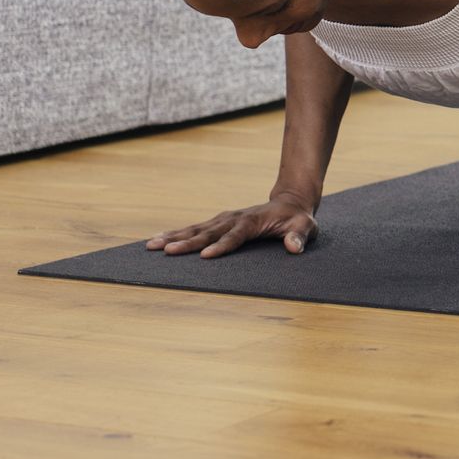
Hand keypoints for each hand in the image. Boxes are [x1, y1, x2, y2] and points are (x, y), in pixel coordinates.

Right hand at [145, 195, 317, 258]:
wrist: (290, 202)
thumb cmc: (298, 218)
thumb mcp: (306, 226)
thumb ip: (300, 236)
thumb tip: (293, 248)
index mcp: (252, 222)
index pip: (235, 236)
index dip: (221, 246)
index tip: (205, 256)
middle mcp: (234, 218)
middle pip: (208, 232)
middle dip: (187, 242)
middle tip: (166, 251)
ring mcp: (225, 219)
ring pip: (196, 228)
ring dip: (174, 236)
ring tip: (151, 245)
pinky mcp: (220, 222)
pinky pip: (196, 228)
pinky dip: (177, 233)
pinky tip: (160, 240)